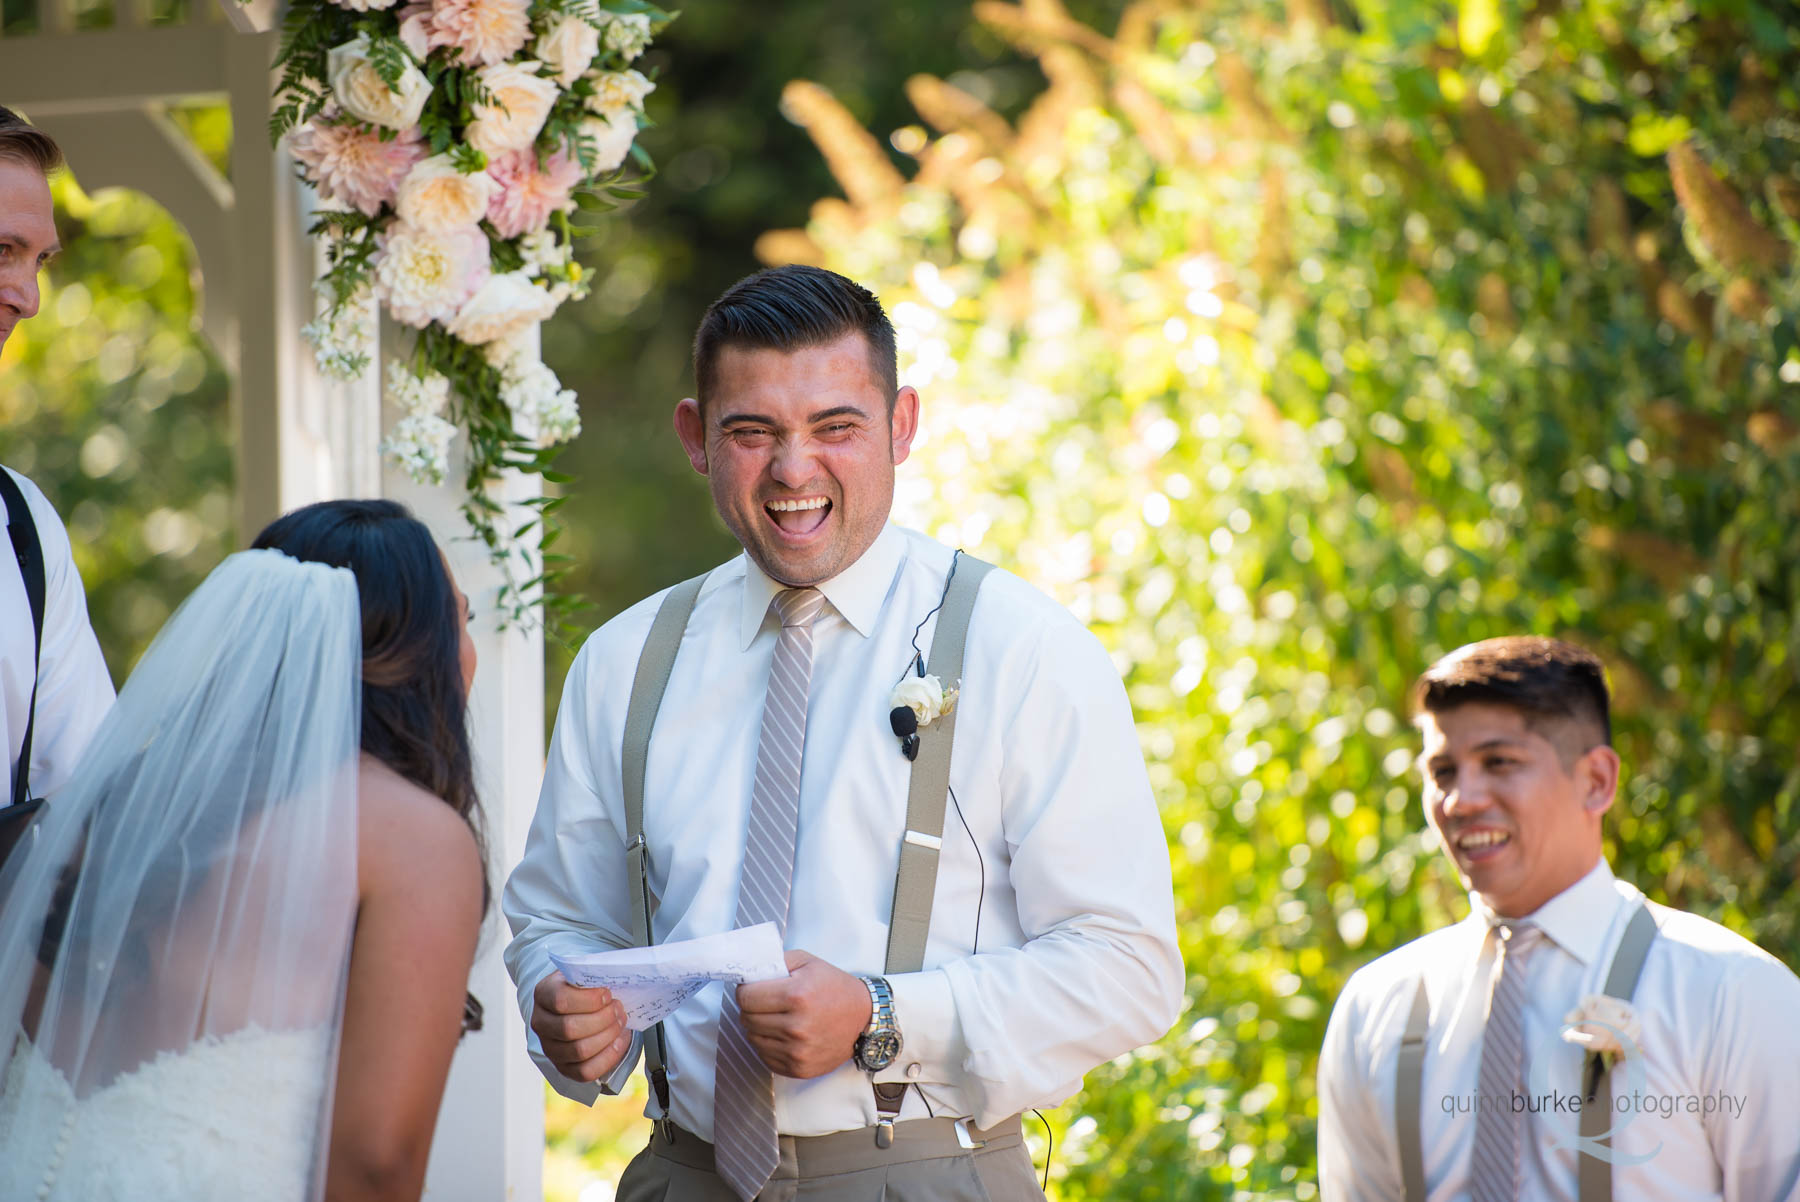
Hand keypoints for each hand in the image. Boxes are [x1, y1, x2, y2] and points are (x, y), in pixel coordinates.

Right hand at [532, 971, 631, 1082]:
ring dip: (607, 1037)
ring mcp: (550, 1048)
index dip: (589, 1000)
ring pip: (579, 1051)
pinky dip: (608, 1057)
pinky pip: (585, 1071)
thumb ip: (595, 974)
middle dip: (602, 1019)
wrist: (578, 1004)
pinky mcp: (563, 1067)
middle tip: (618, 1009)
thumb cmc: (585, 987)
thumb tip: (618, 975)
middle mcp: (540, 1023)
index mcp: (543, 994)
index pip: (560, 1000)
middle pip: (570, 1029)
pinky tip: (619, 1041)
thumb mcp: (585, 973)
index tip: (608, 994)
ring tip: (620, 1023)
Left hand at [736, 949, 870, 1078]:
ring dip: (759, 1027)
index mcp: (797, 995)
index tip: (753, 989)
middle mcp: (796, 1026)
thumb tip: (746, 971)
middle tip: (766, 1002)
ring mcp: (797, 1051)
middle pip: (747, 1018)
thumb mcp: (807, 961)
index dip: (746, 990)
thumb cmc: (834, 987)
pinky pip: (765, 1056)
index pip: (746, 997)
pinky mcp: (799, 1068)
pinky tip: (783, 1034)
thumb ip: (774, 961)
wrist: (863, 1017)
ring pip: (753, 1039)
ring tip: (777, 1017)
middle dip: (752, 1008)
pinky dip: (769, 1045)